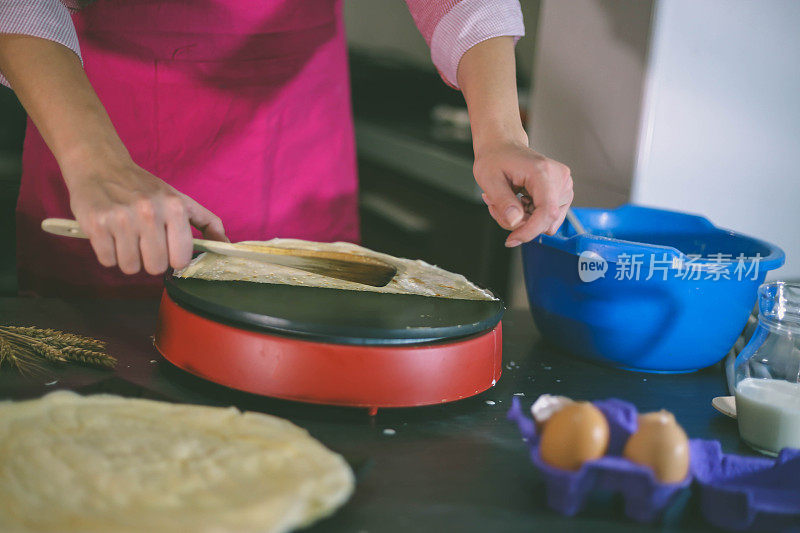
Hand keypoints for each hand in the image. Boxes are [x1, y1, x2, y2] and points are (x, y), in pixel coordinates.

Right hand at [63, 153, 226, 274]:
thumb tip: (226, 245)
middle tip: (142, 241)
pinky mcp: (96, 224)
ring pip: (130, 267)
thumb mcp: (180, 199)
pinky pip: (107, 261)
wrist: (101, 165)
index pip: (180, 259)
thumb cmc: (144, 187)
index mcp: (174, 207)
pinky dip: (107, 253)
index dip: (172, 259)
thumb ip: (206, 222)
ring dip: (127, 258)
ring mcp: (121, 218)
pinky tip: (109, 235)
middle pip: (155, 267)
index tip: (165, 248)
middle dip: (149, 260)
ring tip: (125, 237)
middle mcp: (149, 212)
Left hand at [474, 139, 572, 246]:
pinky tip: (517, 202)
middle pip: (546, 221)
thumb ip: (503, 201)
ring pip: (546, 222)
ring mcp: (564, 185)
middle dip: (519, 223)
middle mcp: (560, 178)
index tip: (511, 240)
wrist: (503, 146)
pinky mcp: (562, 192)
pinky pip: (547, 218)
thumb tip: (515, 222)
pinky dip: (529, 216)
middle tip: (497, 207)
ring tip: (507, 201)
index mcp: (543, 172)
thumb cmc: (495, 158)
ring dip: (523, 219)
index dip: (530, 231)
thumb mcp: (489, 179)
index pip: (547, 212)